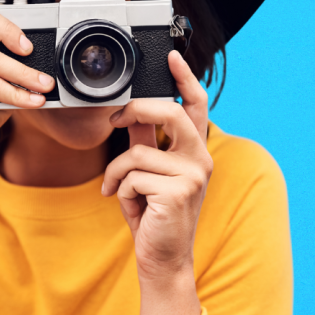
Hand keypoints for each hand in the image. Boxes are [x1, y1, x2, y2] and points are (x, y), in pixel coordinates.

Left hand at [101, 50, 211, 314]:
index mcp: (195, 150)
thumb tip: (132, 111)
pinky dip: (120, 191)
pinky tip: (130, 207)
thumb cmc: (154, 215)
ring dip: (116, 173)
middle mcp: (200, 159)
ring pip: (137, 152)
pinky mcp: (177, 192)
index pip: (195, 105)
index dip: (184, 78)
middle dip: (134, 110)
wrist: (161, 258)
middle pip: (167, 112)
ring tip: (117, 190)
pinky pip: (132, 176)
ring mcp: (192, 176)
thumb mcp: (147, 172)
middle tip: (114, 121)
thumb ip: (144, 140)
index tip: (171, 56)